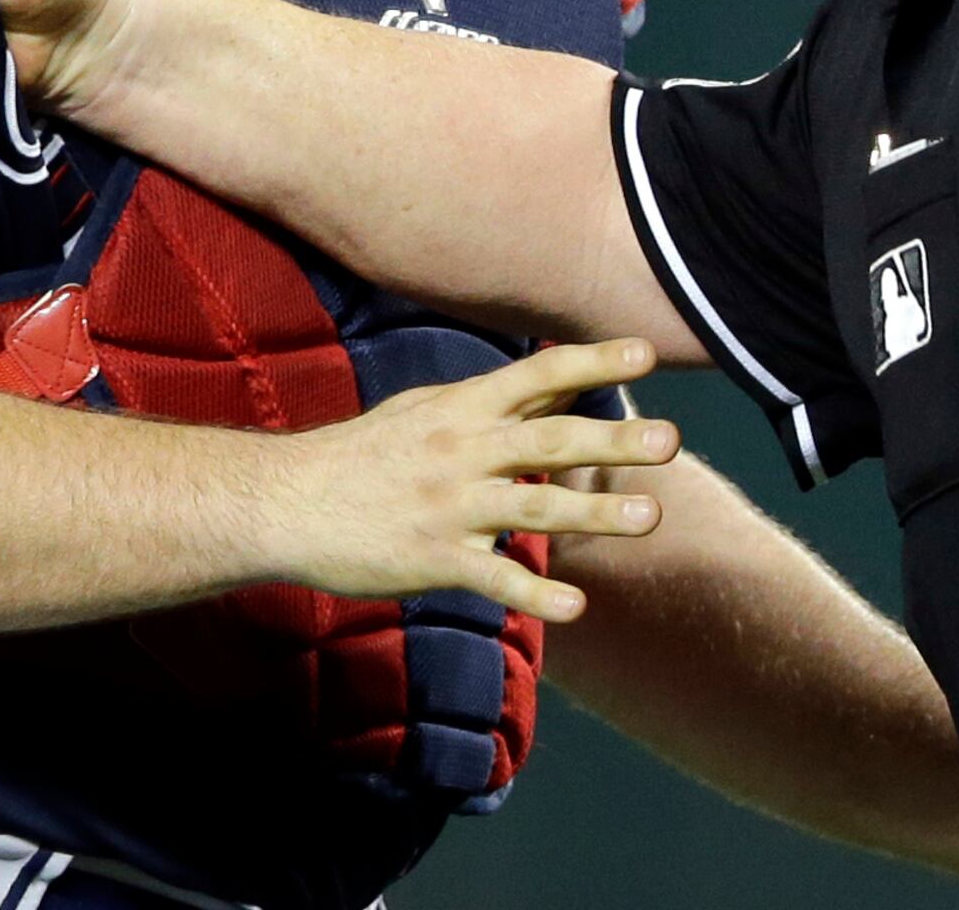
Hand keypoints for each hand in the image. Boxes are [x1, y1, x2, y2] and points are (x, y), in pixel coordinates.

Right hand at [254, 338, 679, 621]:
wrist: (287, 501)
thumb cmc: (364, 454)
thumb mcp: (427, 410)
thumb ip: (496, 401)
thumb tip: (562, 379)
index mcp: (463, 408)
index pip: (538, 375)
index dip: (593, 361)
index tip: (645, 352)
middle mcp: (462, 449)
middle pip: (550, 439)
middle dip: (613, 439)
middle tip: (671, 440)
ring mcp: (450, 505)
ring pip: (534, 504)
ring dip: (597, 512)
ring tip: (652, 517)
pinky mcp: (434, 558)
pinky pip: (494, 574)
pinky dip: (536, 592)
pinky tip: (577, 607)